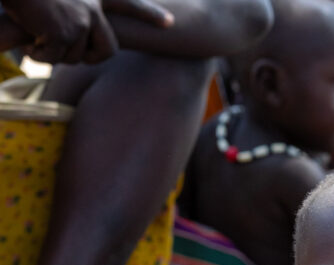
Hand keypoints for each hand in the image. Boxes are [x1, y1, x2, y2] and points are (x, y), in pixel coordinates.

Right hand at [5, 0, 171, 63]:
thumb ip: (77, 13)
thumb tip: (80, 45)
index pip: (127, 3)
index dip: (149, 14)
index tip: (171, 23)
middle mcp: (92, 5)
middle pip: (106, 49)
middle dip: (89, 57)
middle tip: (63, 49)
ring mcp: (80, 19)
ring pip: (75, 56)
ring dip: (53, 52)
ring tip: (37, 32)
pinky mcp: (65, 31)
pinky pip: (56, 57)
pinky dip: (39, 53)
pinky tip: (30, 39)